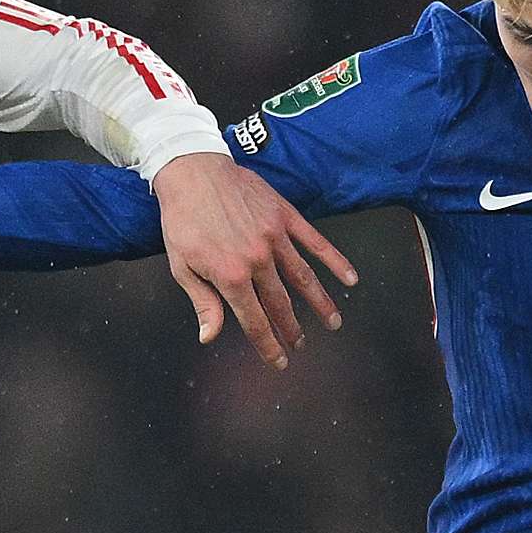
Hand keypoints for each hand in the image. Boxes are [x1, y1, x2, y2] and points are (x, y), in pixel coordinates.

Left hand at [152, 150, 352, 367]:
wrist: (191, 170)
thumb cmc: (182, 220)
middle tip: (300, 344)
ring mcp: (274, 237)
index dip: (268, 346)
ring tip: (333, 322)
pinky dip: (334, 261)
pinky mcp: (284, 216)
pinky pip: (315, 242)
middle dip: (292, 329)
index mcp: (231, 276)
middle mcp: (257, 260)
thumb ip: (203, 303)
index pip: (255, 321)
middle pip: (281, 304)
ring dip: (320, 303)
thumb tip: (210, 337)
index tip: (279, 362)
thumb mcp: (181, 267)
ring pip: (304, 278)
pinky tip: (350, 279)